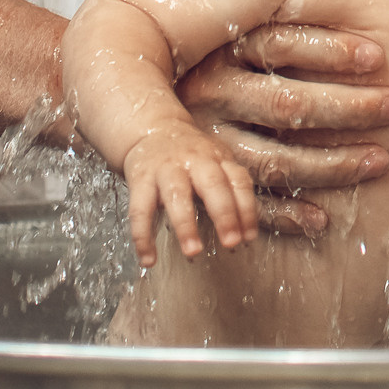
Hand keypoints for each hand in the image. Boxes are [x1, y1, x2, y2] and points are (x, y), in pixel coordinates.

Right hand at [122, 120, 257, 266]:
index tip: (249, 238)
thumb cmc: (191, 156)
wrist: (151, 129)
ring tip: (193, 252)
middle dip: (224, 214)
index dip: (247, 209)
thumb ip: (231, 190)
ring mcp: (166, 169)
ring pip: (176, 195)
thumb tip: (246, 234)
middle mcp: (194, 161)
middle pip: (212, 184)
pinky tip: (149, 260)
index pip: (238, 181)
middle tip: (231, 243)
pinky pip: (140, 210)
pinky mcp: (140, 179)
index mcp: (217, 158)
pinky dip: (142, 236)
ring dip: (185, 224)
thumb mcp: (215, 162)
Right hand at [176, 24, 388, 236]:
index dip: (332, 50)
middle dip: (351, 107)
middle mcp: (210, 94)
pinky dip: (287, 216)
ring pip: (275, 159)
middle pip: (287, 103)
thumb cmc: (218, 57)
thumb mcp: (239, 22)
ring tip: (382, 161)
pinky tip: (324, 218)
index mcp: (222, 49)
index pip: (280, 44)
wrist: (136, 101)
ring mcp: (207, 143)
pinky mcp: (208, 181)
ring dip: (333, 165)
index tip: (380, 57)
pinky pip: (250, 204)